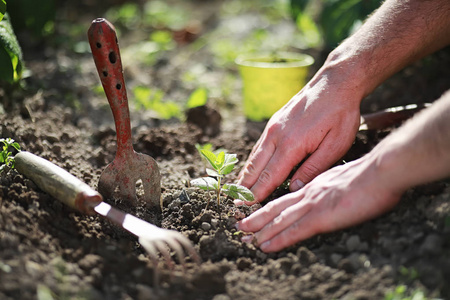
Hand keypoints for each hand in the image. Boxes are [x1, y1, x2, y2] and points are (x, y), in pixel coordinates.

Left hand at [236, 156, 402, 251]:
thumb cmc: (371, 175)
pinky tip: (266, 246)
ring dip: (260, 230)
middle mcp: (308, 194)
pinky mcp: (320, 217)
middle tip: (239, 226)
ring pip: (279, 220)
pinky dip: (277, 239)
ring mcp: (312, 205)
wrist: (380, 171)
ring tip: (245, 238)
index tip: (256, 212)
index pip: (286, 197)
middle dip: (256, 218)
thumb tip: (328, 194)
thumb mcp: (345, 177)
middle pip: (276, 207)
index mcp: (315, 185)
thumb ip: (332, 187)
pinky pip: (294, 231)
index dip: (269, 206)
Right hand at [237, 71, 361, 202]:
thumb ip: (312, 169)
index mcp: (291, 144)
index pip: (270, 175)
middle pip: (256, 166)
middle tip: (234, 201)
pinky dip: (252, 159)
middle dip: (245, 186)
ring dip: (246, 173)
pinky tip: (252, 167)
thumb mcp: (335, 146)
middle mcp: (276, 135)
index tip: (244, 206)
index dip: (257, 193)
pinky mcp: (275, 121)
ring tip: (238, 188)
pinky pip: (260, 145)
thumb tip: (292, 188)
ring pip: (255, 155)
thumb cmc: (340, 115)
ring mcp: (273, 126)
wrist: (336, 83)